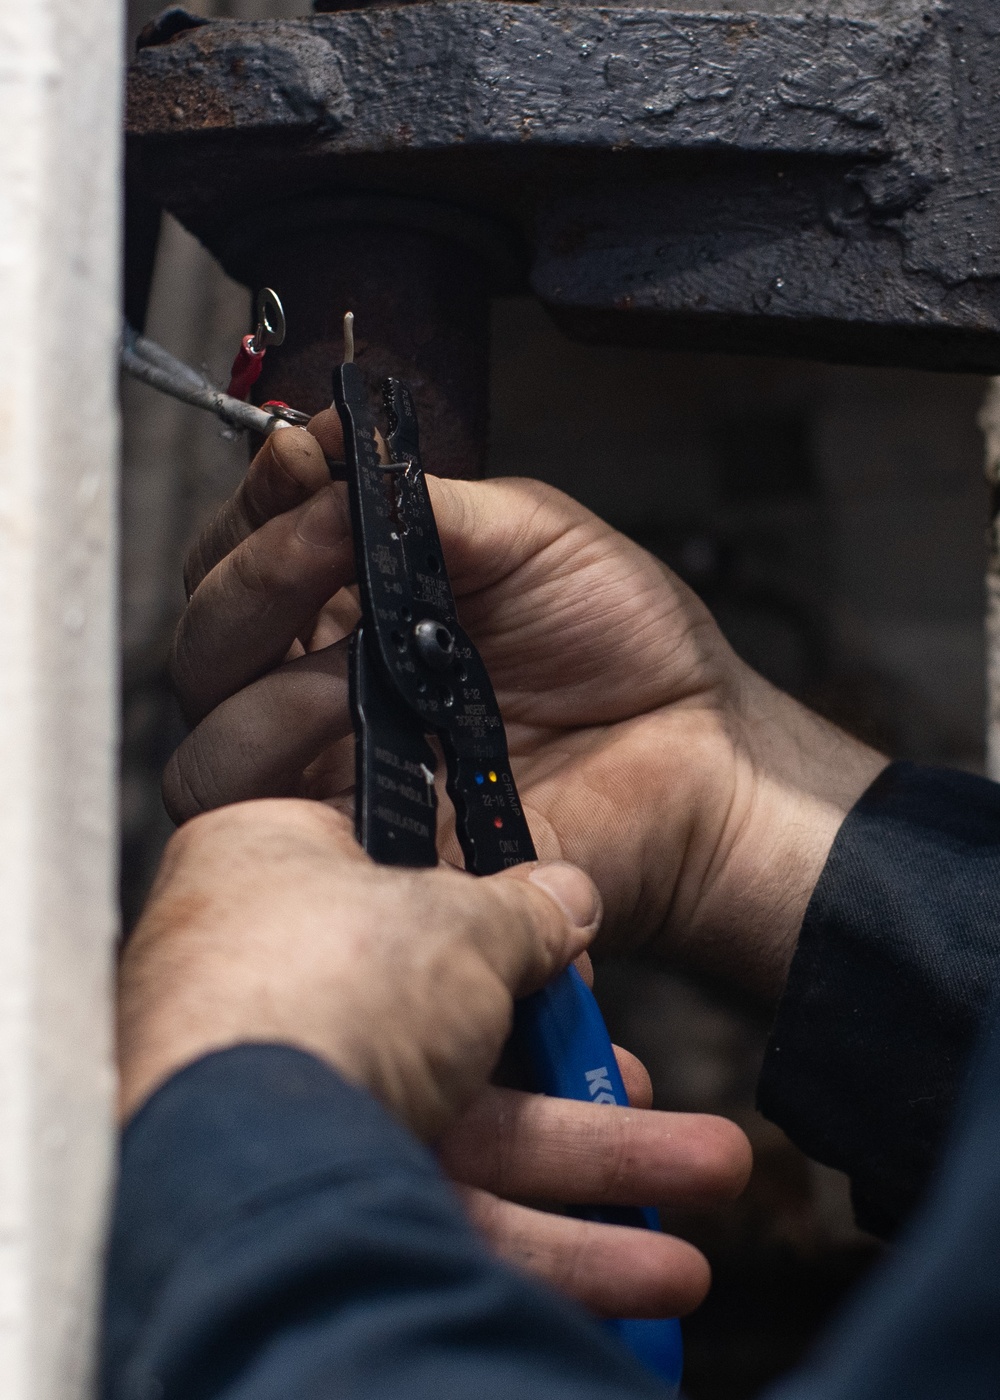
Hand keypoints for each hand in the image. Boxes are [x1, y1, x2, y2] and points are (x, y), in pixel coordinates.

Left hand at [118, 800, 748, 1315]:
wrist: (247, 1159)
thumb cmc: (332, 983)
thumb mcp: (461, 917)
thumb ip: (525, 910)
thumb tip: (566, 897)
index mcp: (265, 873)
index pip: (386, 878)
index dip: (487, 910)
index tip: (562, 945)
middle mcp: (265, 988)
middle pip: (450, 1023)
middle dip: (580, 1069)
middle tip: (650, 1080)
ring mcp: (285, 1100)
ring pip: (469, 1128)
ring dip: (594, 1159)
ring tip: (707, 1174)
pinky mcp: (310, 1198)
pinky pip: (447, 1204)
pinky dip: (546, 1235)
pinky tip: (644, 1263)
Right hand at [167, 413, 886, 998]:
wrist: (700, 752)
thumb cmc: (627, 645)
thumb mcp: (529, 534)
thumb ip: (422, 499)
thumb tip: (326, 434)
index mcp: (354, 608)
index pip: (243, 556)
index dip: (251, 506)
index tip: (297, 462)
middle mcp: (324, 691)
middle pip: (205, 645)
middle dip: (248, 579)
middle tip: (319, 541)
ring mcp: (339, 778)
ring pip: (210, 743)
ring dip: (257, 682)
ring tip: (350, 656)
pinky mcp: (367, 852)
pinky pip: (275, 830)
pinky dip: (292, 767)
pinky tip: (360, 723)